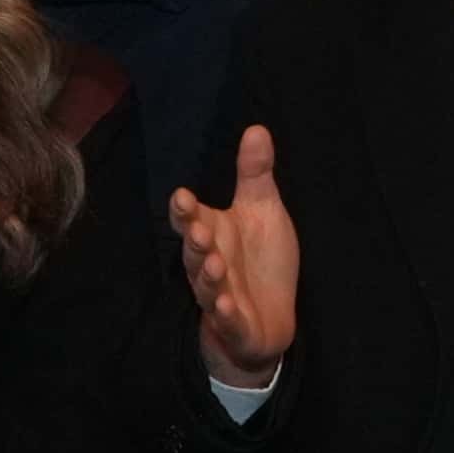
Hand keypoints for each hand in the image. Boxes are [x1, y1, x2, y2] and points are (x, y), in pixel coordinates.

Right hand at [177, 132, 301, 388]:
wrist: (270, 318)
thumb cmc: (261, 260)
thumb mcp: (262, 210)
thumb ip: (255, 173)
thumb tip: (256, 127)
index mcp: (212, 234)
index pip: (191, 219)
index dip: (185, 211)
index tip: (182, 196)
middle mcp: (209, 264)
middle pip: (196, 253)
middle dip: (195, 242)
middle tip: (198, 230)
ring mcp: (219, 297)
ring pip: (207, 286)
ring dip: (208, 277)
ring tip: (214, 264)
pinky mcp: (235, 325)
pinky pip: (227, 321)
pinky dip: (225, 314)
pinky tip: (226, 306)